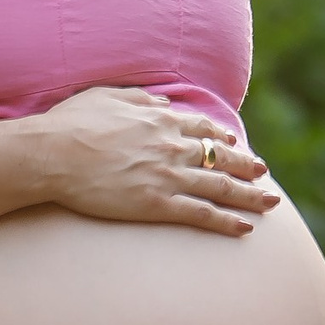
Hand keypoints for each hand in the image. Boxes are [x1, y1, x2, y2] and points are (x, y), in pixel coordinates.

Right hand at [22, 86, 275, 235]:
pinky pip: (203, 214)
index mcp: (160, 119)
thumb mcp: (106, 96)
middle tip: (264, 172)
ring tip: (270, 201)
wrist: (54, 154)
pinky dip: (227, 222)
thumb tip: (161, 99)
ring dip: (250, 195)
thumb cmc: (71, 124)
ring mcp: (169, 175)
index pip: (203, 129)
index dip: (222, 137)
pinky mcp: (159, 204)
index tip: (235, 142)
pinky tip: (245, 229)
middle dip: (246, 165)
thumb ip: (138, 96)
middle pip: (221, 156)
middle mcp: (172, 146)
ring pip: (221, 186)